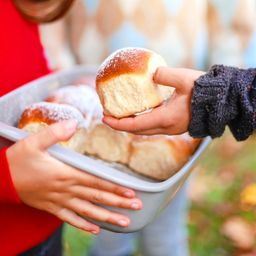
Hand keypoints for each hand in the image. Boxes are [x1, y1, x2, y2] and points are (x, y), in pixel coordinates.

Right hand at [7, 120, 141, 233]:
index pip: (96, 182)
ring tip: (124, 222)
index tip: (131, 192)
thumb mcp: (34, 142)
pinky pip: (70, 219)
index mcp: (66, 174)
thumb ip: (55, 133)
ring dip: (107, 217)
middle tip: (136, 207)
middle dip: (118, 202)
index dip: (114, 187)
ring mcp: (59, 201)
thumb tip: (74, 123)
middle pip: (97, 198)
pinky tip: (95, 228)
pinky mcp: (51, 208)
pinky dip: (83, 224)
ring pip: (88, 211)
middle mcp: (66, 190)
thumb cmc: (18, 161)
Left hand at [103, 67, 204, 134]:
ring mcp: (171, 129)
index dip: (117, 124)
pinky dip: (140, 123)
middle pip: (137, 131)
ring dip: (130, 125)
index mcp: (166, 118)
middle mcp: (167, 128)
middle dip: (120, 125)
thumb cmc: (205, 90)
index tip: (104, 117)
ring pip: (144, 131)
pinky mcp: (174, 127)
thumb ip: (165, 75)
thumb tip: (150, 73)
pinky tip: (137, 114)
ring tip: (119, 115)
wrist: (221, 102)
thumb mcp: (184, 78)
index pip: (135, 126)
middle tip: (107, 115)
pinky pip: (152, 127)